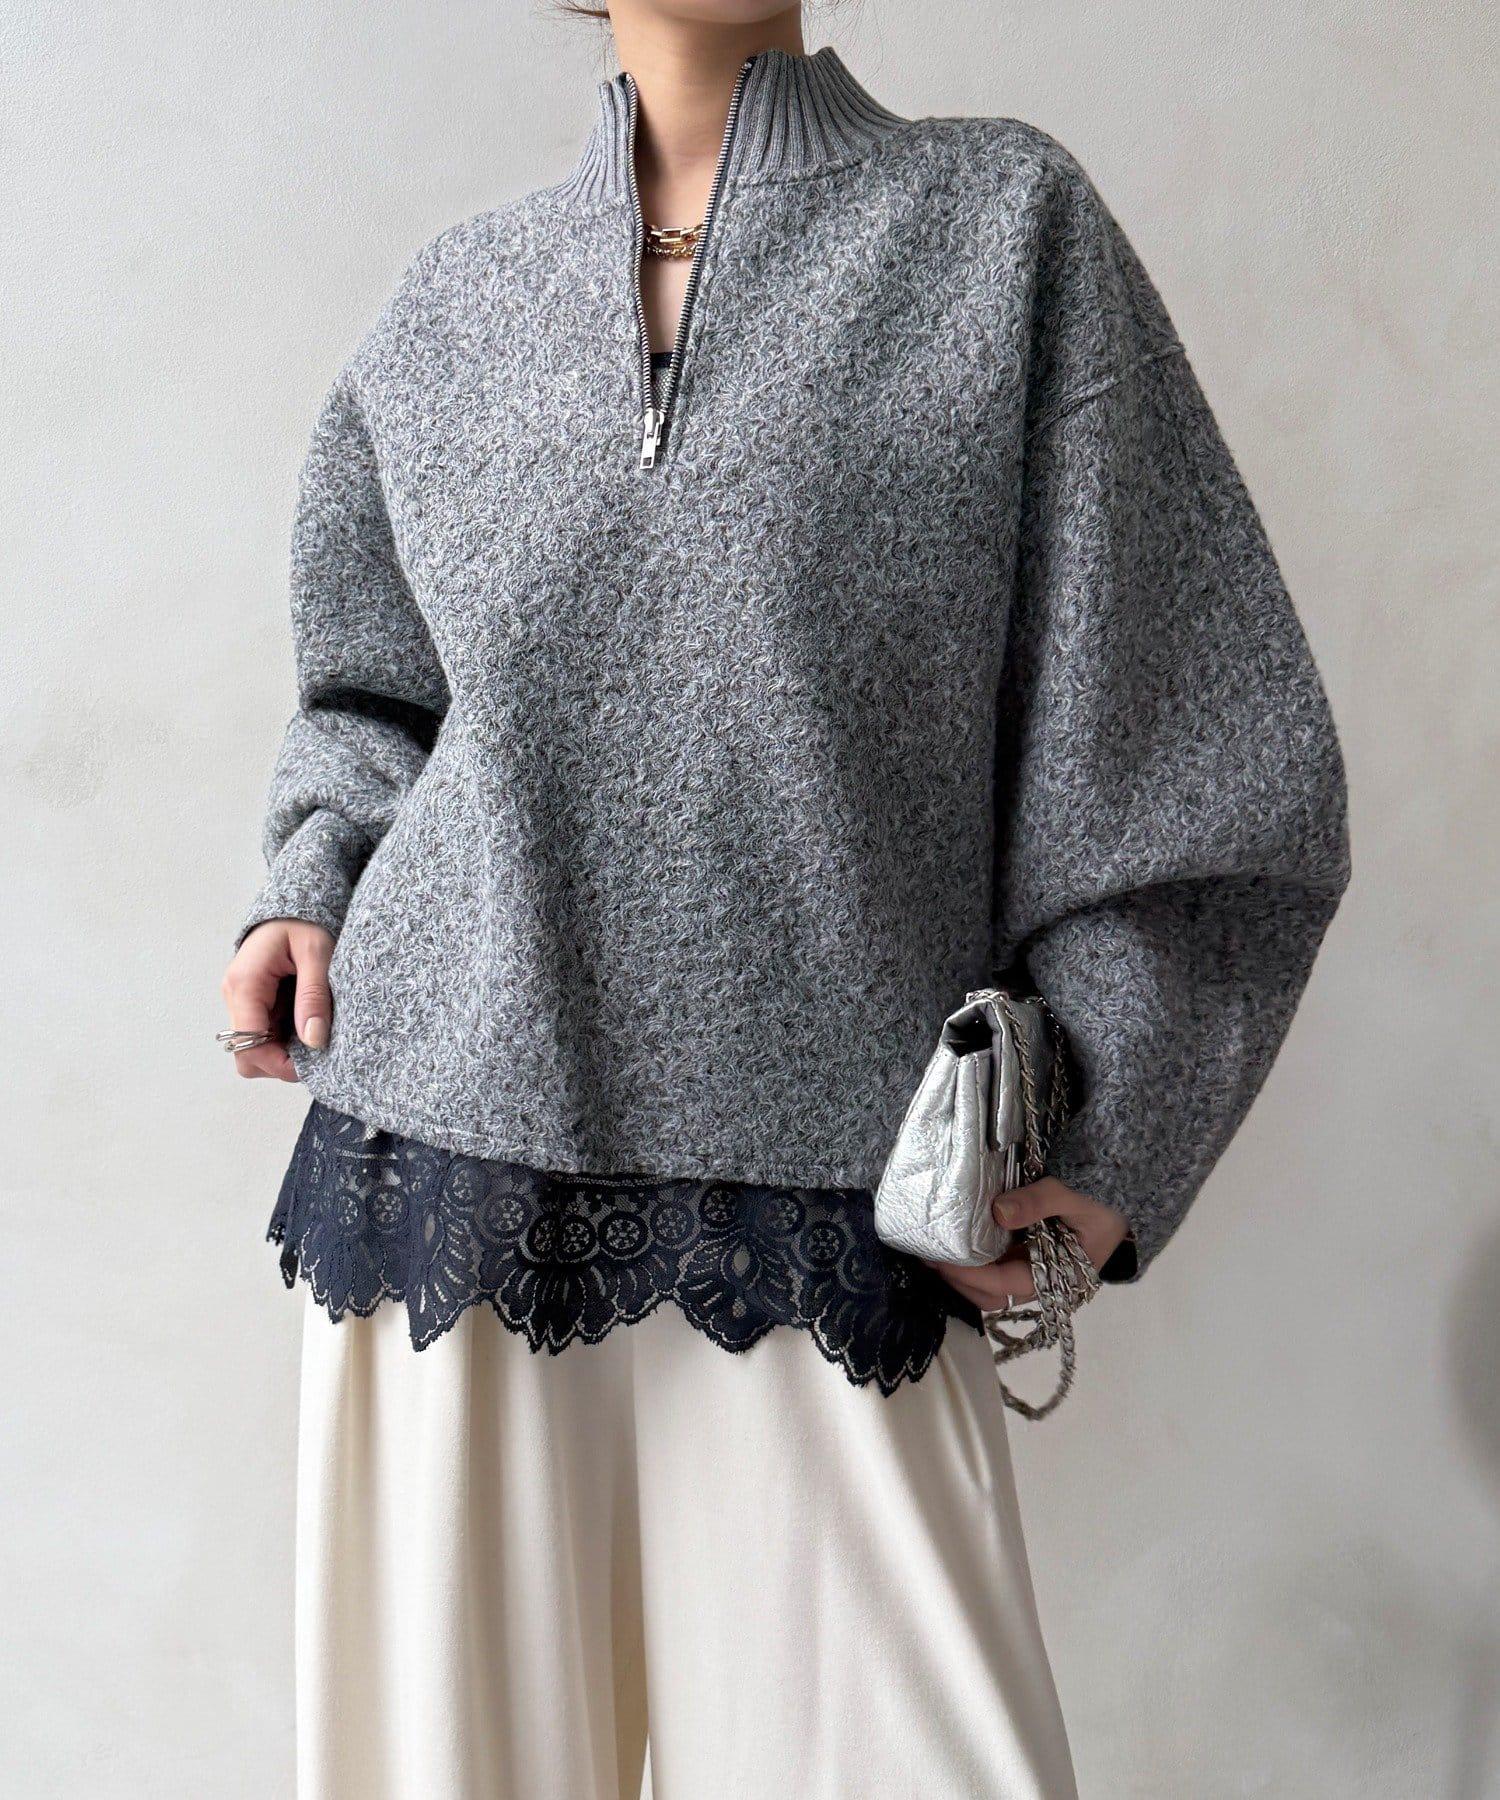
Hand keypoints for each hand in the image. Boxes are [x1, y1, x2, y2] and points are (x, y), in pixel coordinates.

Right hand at [220, 919, 334, 1080]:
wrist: (294, 904)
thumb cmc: (304, 921)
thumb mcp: (317, 953)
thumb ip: (314, 996)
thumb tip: (313, 1040)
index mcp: (244, 984)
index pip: (248, 1046)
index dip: (279, 1064)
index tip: (313, 1064)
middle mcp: (235, 996)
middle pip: (247, 1055)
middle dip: (281, 1061)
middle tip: (317, 1048)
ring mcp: (241, 1001)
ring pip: (255, 1049)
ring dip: (284, 1051)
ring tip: (314, 1029)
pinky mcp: (253, 1002)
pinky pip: (264, 1035)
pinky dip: (286, 1039)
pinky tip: (306, 1022)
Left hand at [926, 1178, 1128, 1310]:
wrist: (1124, 1198)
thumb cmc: (1106, 1202)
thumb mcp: (1077, 1197)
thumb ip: (1039, 1201)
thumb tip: (998, 1212)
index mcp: (1057, 1276)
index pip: (1002, 1286)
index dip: (968, 1275)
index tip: (939, 1259)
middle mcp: (1041, 1280)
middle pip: (990, 1296)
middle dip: (958, 1280)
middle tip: (926, 1255)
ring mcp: (1032, 1268)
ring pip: (988, 1285)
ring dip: (961, 1273)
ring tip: (932, 1250)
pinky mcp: (1027, 1255)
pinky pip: (994, 1265)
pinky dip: (971, 1258)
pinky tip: (952, 1241)